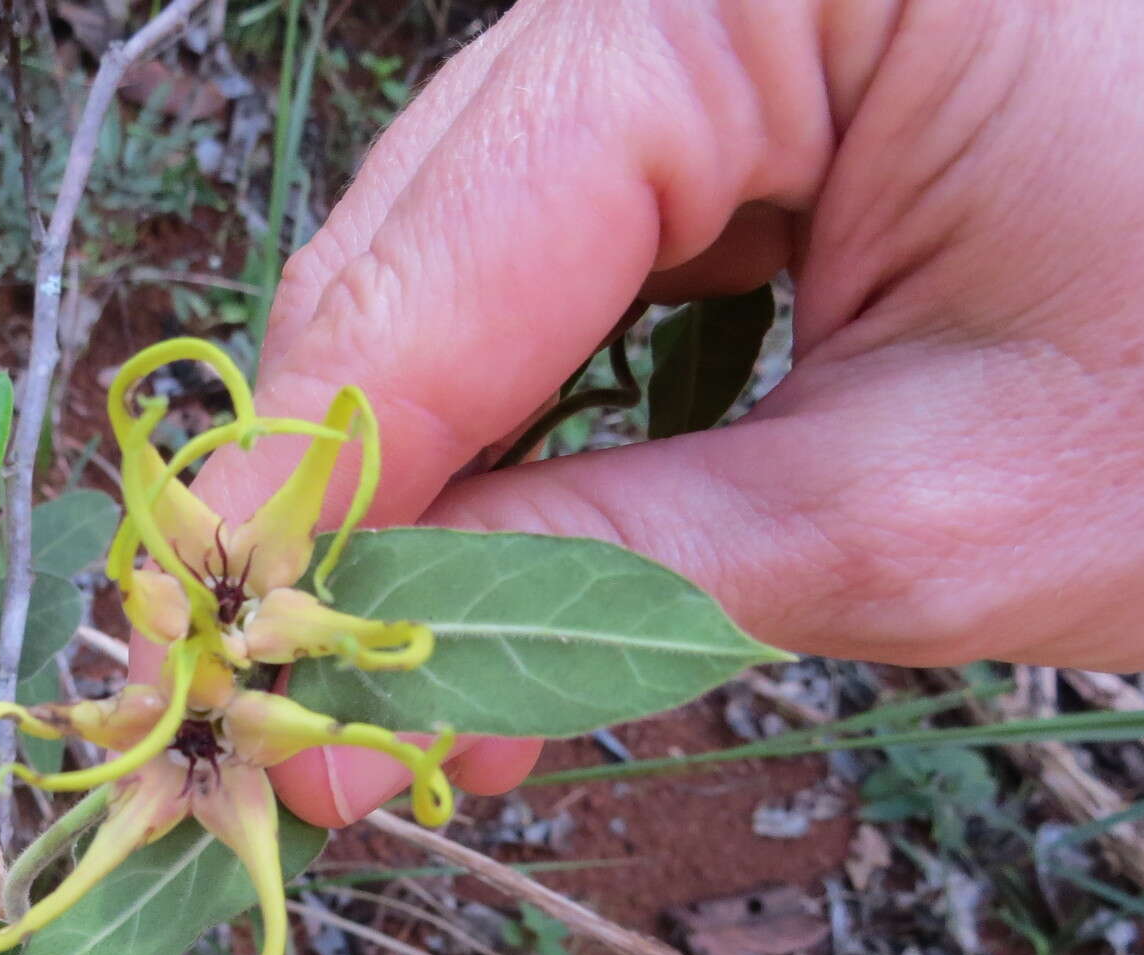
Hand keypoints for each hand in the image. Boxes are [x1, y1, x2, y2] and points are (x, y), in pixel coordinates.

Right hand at [187, 0, 1143, 826]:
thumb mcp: (918, 513)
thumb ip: (603, 567)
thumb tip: (355, 660)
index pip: (448, 246)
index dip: (317, 480)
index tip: (225, 659)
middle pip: (420, 242)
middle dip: (349, 491)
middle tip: (297, 699)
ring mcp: (707, 27)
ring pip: (457, 262)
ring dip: (417, 476)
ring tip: (405, 675)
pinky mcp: (726, 94)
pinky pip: (543, 263)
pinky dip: (507, 429)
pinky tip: (487, 567)